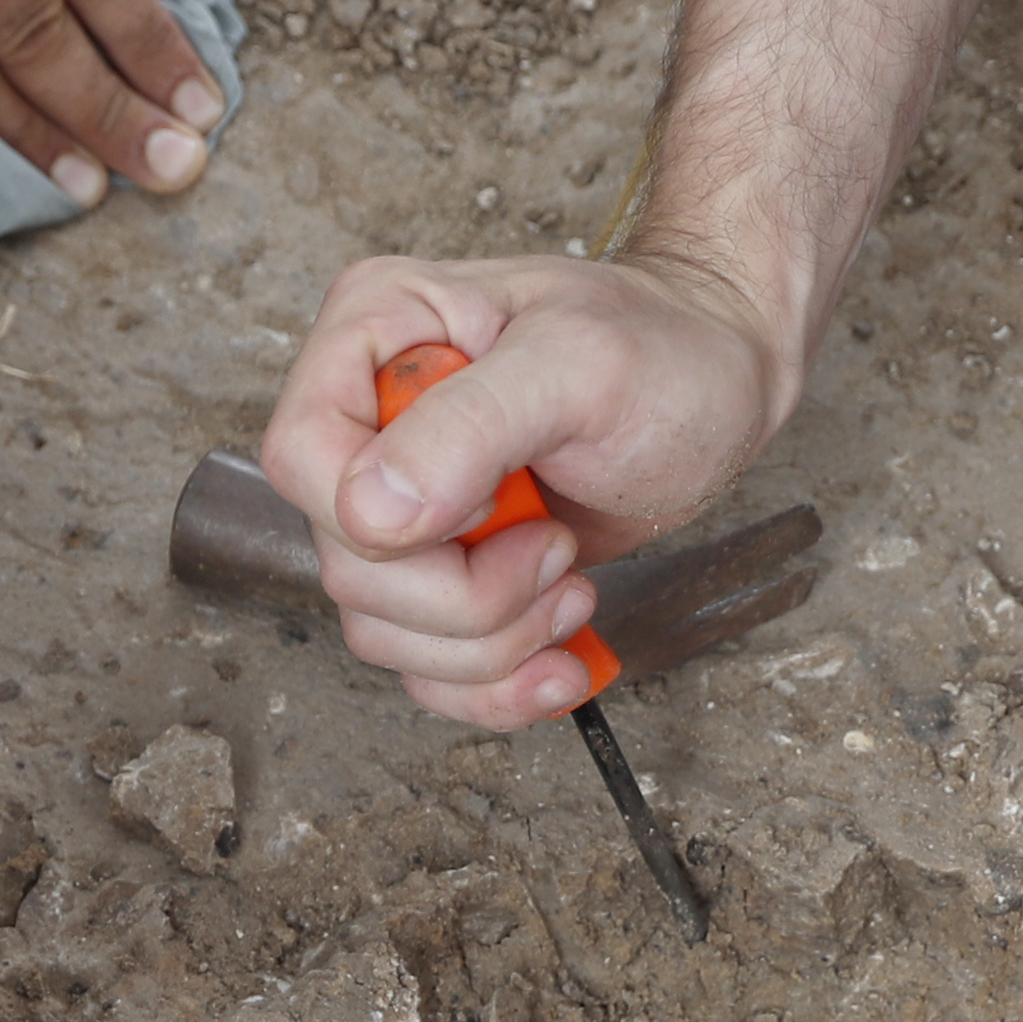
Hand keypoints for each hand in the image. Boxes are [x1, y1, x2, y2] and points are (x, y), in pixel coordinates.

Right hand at [260, 248, 805, 726]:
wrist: (719, 385)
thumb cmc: (664, 347)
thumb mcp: (578, 364)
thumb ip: (467, 427)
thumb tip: (371, 511)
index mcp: (372, 336)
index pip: (302, 458)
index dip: (384, 519)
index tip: (491, 506)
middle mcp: (367, 421)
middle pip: (347, 565)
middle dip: (464, 595)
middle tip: (553, 548)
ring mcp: (400, 503)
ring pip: (382, 631)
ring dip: (492, 641)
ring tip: (569, 580)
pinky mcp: (440, 569)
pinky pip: (425, 667)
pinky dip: (497, 685)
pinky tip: (562, 658)